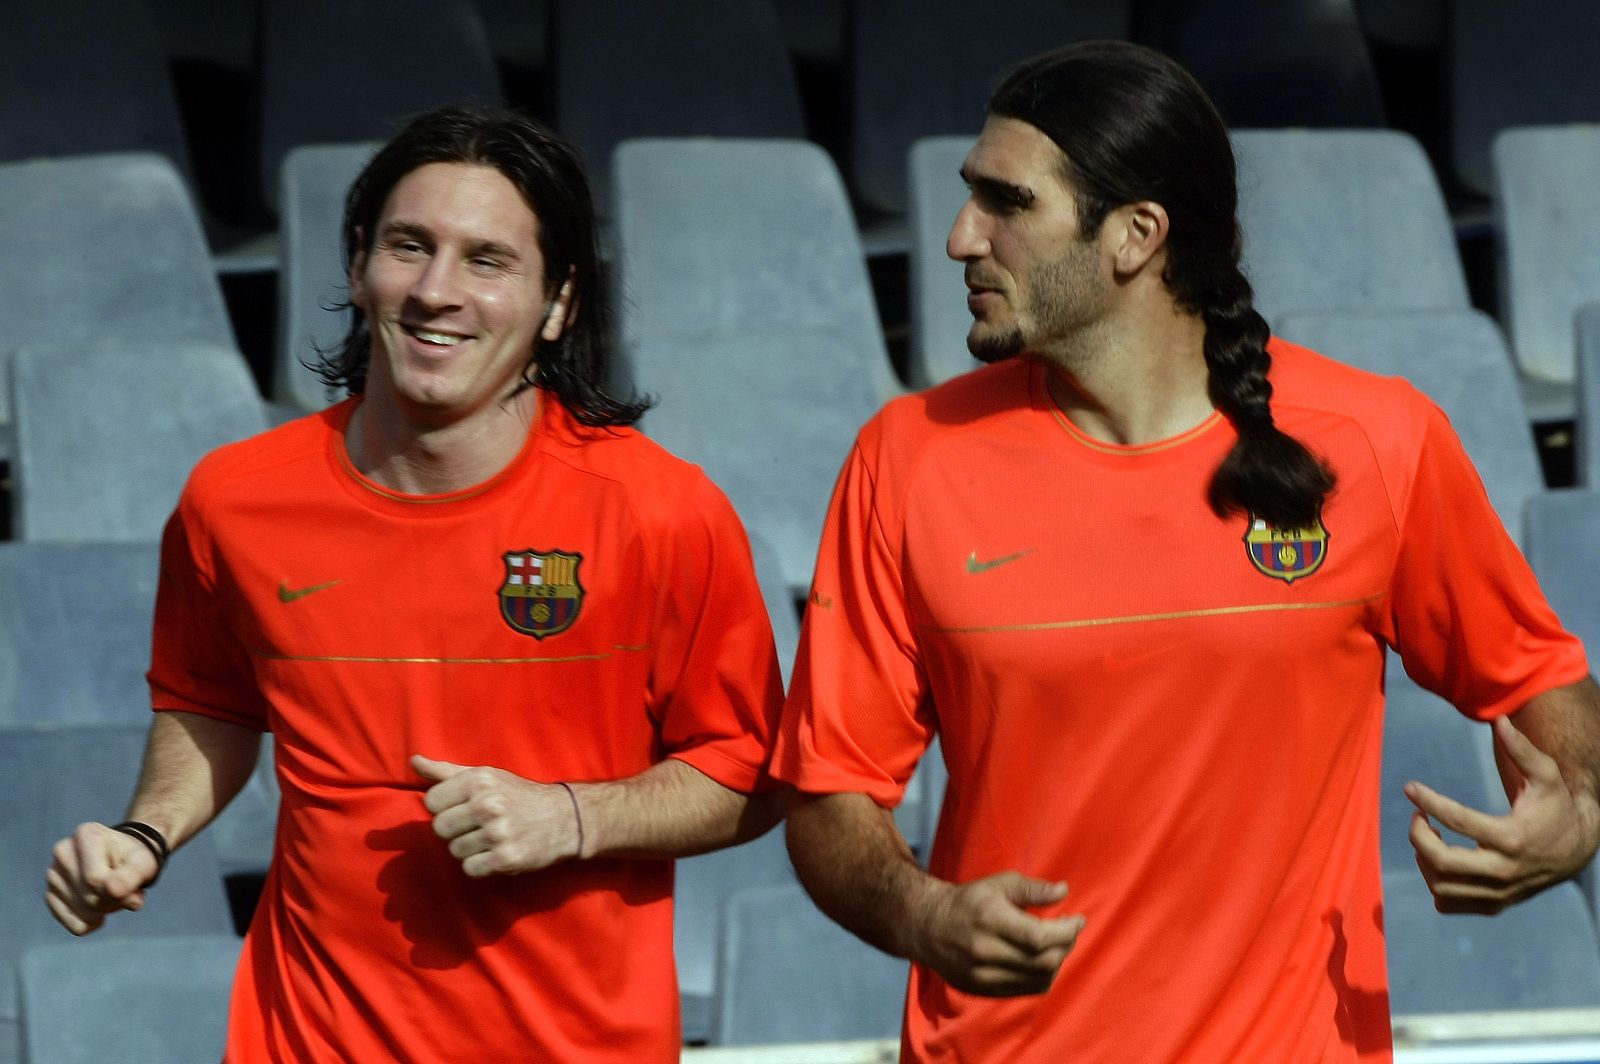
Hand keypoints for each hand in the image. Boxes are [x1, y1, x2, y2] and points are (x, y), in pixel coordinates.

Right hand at [45, 822, 158, 934]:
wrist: (123, 859)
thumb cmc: (134, 859)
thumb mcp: (143, 862)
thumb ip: (133, 875)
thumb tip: (114, 891)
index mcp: (86, 834)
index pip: (95, 879)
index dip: (118, 890)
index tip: (135, 886)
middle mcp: (62, 851)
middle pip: (89, 897)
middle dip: (114, 900)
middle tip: (125, 888)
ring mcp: (53, 874)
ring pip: (84, 914)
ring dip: (107, 911)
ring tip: (112, 893)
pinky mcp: (51, 895)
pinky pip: (75, 925)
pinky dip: (93, 923)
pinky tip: (100, 909)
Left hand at [413, 755, 581, 876]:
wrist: (565, 818)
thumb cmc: (519, 796)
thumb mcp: (486, 776)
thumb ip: (446, 772)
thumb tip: (414, 762)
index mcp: (480, 780)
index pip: (432, 801)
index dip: (446, 807)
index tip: (465, 807)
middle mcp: (488, 804)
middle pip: (439, 828)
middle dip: (455, 830)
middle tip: (478, 825)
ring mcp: (497, 832)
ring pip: (454, 850)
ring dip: (469, 848)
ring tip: (491, 838)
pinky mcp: (506, 858)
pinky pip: (470, 868)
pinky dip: (481, 865)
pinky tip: (497, 853)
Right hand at [907, 870, 1084, 995]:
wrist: (928, 927)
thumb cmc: (970, 900)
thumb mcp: (998, 884)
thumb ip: (1031, 889)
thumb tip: (1064, 891)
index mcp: (989, 920)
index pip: (1039, 938)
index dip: (1067, 931)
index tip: (1078, 919)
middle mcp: (985, 952)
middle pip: (1044, 961)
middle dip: (1066, 945)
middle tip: (1069, 930)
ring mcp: (983, 975)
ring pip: (1039, 979)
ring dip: (1058, 961)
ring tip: (1057, 943)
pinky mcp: (984, 990)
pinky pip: (1027, 989)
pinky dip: (1043, 975)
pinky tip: (1042, 959)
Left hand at [1406, 715, 1599, 913]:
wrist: (1577, 851)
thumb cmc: (1556, 806)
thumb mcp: (1547, 776)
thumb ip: (1523, 750)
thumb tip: (1500, 720)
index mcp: (1512, 838)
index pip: (1458, 821)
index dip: (1429, 801)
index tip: (1410, 787)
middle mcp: (1504, 871)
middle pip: (1441, 862)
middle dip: (1418, 836)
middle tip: (1416, 816)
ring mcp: (1498, 893)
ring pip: (1441, 886)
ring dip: (1423, 858)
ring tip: (1428, 834)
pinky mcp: (1494, 905)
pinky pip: (1449, 903)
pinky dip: (1434, 883)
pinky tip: (1438, 859)